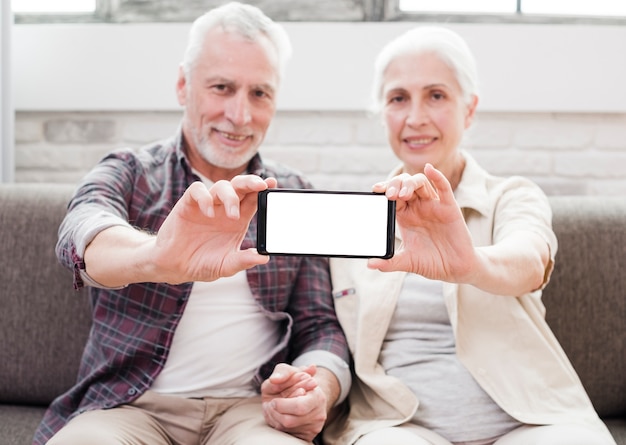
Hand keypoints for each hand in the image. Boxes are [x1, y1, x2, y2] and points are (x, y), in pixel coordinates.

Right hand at [151, 175, 276, 283]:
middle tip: (260, 185)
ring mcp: (207, 205)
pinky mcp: (188, 204)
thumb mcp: (225, 265)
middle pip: (240, 186)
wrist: (174, 266)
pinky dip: (205, 197)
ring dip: (230, 196)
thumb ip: (243, 261)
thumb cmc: (202, 264)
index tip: (272, 183)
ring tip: (233, 215)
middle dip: (251, 182)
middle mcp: (224, 208)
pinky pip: (197, 190)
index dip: (263, 189)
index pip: (254, 199)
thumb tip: (264, 258)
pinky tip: (208, 212)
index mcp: (238, 220)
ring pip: (222, 186)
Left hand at [261, 363, 327, 441]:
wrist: (306, 393)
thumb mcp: (289, 371)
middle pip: (289, 421)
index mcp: (318, 397)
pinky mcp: (307, 436)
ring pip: (285, 428)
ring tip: (272, 408)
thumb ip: (282, 372)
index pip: (299, 406)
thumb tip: (274, 379)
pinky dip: (277, 424)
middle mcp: (318, 414)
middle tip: (270, 404)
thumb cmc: (295, 382)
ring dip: (273, 417)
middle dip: (274, 412)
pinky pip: (287, 434)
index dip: (281, 404)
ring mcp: (313, 427)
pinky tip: (277, 415)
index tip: (273, 400)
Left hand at [367, 164, 477, 282]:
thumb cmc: (431, 262)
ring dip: (410, 183)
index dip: (384, 190)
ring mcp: (433, 205)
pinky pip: (443, 187)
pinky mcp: (449, 207)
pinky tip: (429, 169)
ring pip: (420, 183)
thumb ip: (390, 263)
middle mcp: (418, 207)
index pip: (391, 195)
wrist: (455, 269)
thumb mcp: (407, 262)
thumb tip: (370, 265)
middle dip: (394, 185)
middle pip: (404, 185)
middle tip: (389, 195)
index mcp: (405, 215)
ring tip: (402, 194)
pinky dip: (437, 176)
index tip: (375, 191)